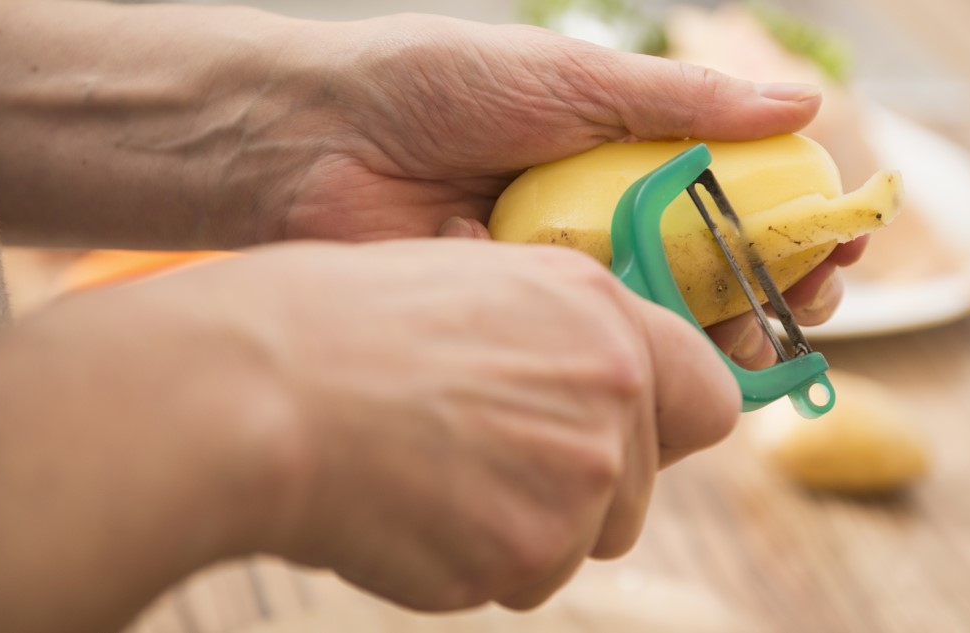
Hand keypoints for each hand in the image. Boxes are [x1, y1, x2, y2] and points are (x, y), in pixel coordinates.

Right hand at [0, 240, 738, 628]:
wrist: (259, 391)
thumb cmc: (345, 325)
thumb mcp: (480, 287)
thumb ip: (566, 335)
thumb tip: (607, 378)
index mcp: (602, 319)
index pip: (710, 397)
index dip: (670, 423)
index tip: (633, 434)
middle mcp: (610, 400)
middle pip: (637, 488)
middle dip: (579, 485)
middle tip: (482, 451)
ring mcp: (573, 487)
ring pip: (578, 541)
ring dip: (521, 526)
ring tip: (430, 470)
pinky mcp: (523, 559)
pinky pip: (516, 577)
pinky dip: (470, 559)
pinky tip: (408, 506)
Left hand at [265, 14, 858, 355]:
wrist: (308, 142)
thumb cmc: (435, 88)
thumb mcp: (573, 81)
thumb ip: (684, 101)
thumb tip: (804, 100)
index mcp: (621, 153)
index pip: (735, 190)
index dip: (795, 215)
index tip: (843, 235)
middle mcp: (601, 216)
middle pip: (713, 264)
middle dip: (775, 284)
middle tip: (814, 298)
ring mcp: (563, 274)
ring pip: (661, 315)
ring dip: (720, 330)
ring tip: (757, 336)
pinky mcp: (521, 323)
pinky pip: (594, 346)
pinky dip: (638, 355)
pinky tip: (672, 362)